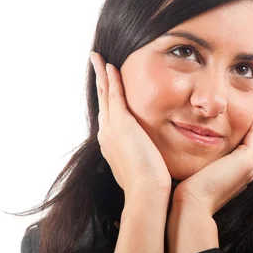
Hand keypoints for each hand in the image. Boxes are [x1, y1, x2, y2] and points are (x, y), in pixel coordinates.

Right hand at [90, 51, 171, 199]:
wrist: (146, 193)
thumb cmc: (149, 188)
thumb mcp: (144, 171)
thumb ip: (146, 161)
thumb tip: (156, 162)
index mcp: (112, 146)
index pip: (109, 117)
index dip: (107, 100)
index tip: (106, 88)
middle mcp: (107, 135)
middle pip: (102, 101)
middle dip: (100, 82)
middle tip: (96, 64)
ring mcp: (111, 128)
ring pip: (104, 94)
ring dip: (102, 75)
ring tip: (98, 58)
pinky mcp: (121, 123)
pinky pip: (114, 94)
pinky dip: (111, 79)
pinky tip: (111, 66)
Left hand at [172, 92, 252, 215]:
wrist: (191, 205)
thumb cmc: (184, 192)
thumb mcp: (192, 171)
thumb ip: (194, 159)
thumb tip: (179, 146)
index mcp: (232, 175)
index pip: (240, 147)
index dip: (243, 130)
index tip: (243, 114)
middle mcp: (244, 171)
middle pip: (251, 140)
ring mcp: (247, 167)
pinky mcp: (246, 161)